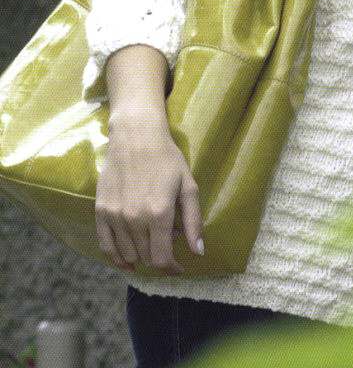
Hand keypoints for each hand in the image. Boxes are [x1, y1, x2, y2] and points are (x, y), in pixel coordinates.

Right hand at [95, 120, 203, 274]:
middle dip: (159, 257)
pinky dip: (116, 257)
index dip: (172, 269)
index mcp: (159, 214)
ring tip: (151, 242)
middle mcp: (134, 219)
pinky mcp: (100, 211)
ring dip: (141, 256)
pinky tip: (126, 260)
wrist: (136, 136)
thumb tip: (199, 252)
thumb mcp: (188, 186)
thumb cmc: (167, 158)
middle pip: (145, 257)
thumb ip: (194, 221)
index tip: (179, 268)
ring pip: (127, 254)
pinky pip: (105, 246)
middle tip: (168, 245)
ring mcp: (114, 216)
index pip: (162, 259)